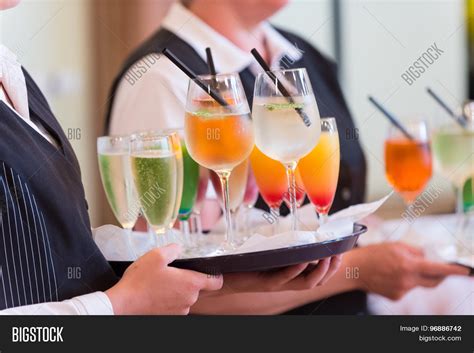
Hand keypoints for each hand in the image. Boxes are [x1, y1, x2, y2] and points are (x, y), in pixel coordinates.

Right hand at [105, 244, 222, 314]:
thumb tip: (178, 248)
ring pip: (185, 296)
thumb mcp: (156, 256)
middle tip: (171, 272)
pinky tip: (156, 291)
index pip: (216, 282)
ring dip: (176, 289)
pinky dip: (169, 298)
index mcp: (190, 284)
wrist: (123, 304)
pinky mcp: (169, 316)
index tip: (211, 271)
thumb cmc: (139, 282)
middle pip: (197, 287)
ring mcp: (179, 310)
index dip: (215, 275)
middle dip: (187, 278)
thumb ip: (173, 249)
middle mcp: (188, 299)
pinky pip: (175, 304)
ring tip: (160, 282)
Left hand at [205, 255, 341, 294]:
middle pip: (317, 281)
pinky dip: (296, 269)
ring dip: (319, 270)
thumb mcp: (267, 252)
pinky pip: (285, 277)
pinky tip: (303, 259)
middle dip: (331, 268)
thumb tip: (294, 227)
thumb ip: (281, 244)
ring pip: (306, 283)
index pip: (317, 274)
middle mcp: (286, 282)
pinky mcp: (265, 282)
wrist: (223, 276)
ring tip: (326, 257)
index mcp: (289, 275)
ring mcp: (277, 283)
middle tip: (338, 254)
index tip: (340, 251)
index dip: (331, 266)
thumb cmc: (245, 263)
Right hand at [350, 242, 468, 299]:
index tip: (464, 271)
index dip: (453, 271)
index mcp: (409, 265)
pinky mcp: (396, 296)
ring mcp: (402, 290)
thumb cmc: (372, 255)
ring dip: (416, 276)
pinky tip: (391, 276)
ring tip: (398, 268)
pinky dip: (405, 282)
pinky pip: (408, 289)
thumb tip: (427, 257)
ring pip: (419, 284)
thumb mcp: (395, 246)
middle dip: (439, 275)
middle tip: (438, 268)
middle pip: (433, 281)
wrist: (355, 270)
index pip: (438, 269)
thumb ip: (414, 251)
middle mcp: (407, 280)